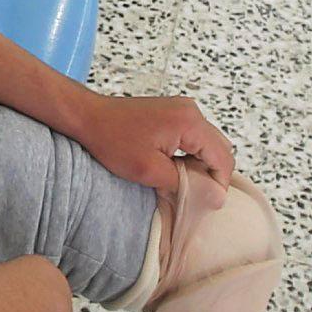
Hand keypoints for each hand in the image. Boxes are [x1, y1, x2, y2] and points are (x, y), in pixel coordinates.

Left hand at [70, 93, 235, 191]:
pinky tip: (176, 167)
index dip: (219, 184)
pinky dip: (192, 153)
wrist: (89, 117)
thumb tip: (214, 197)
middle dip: (213, 174)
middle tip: (196, 195)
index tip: (208, 203)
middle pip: (220, 148)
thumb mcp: (149, 170)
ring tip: (183, 182)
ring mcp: (184, 109)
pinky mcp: (175, 111)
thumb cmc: (113, 141)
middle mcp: (192, 111)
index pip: (222, 158)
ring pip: (209, 143)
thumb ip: (185, 184)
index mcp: (190, 123)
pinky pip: (196, 136)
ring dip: (202, 164)